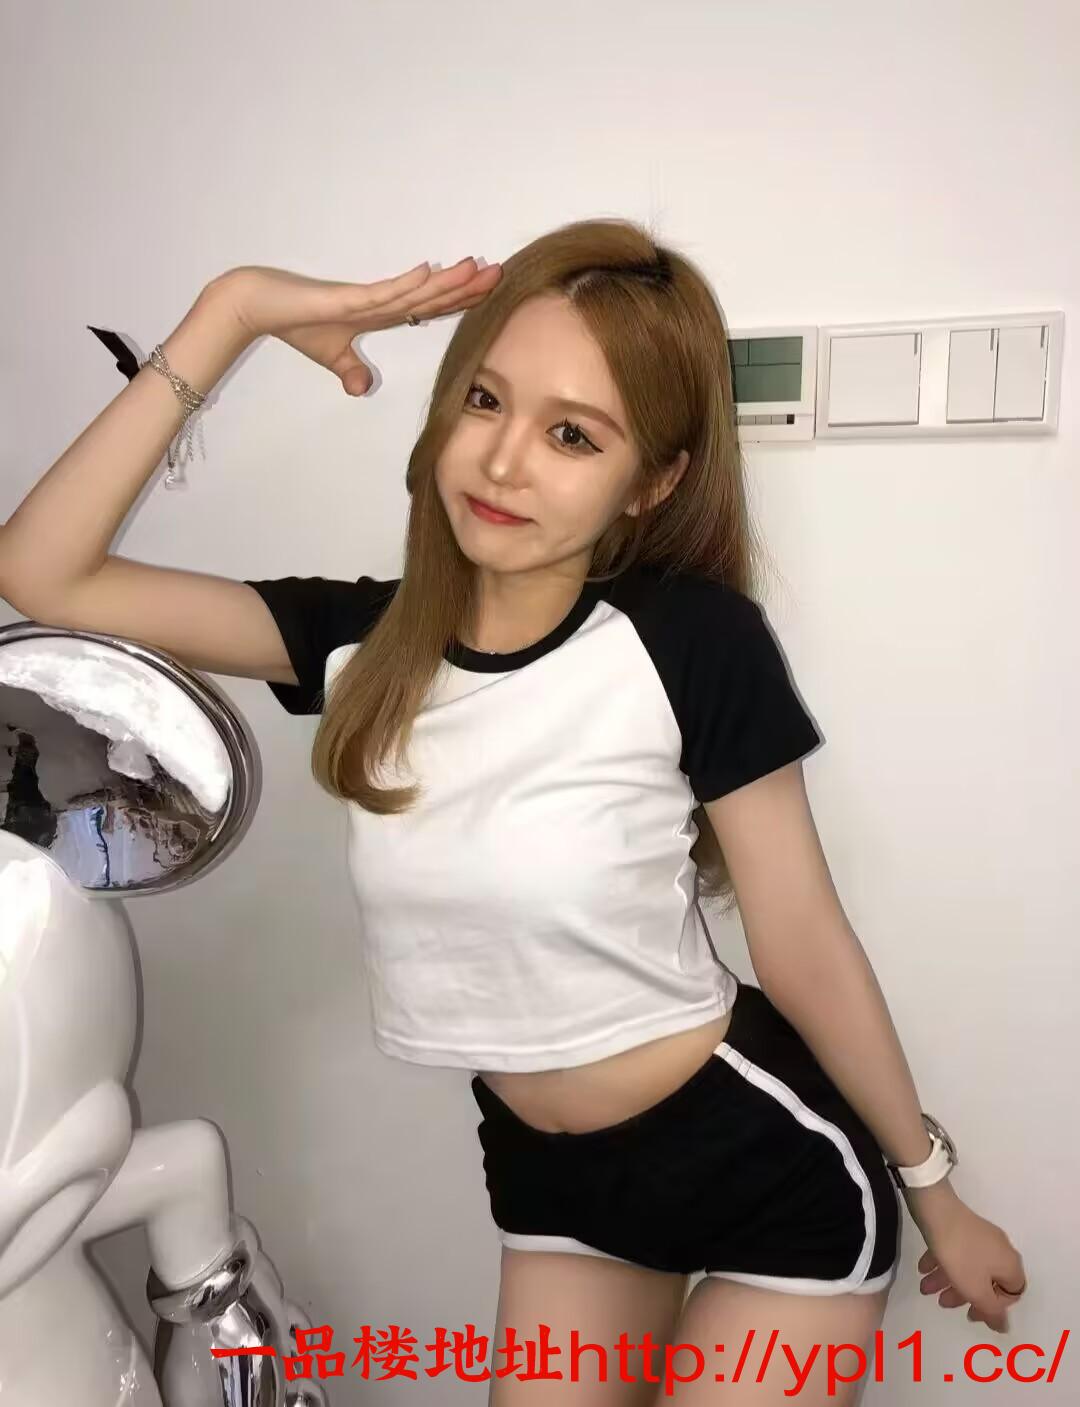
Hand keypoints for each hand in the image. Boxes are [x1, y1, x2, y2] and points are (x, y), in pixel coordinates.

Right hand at [207, 257, 501, 395]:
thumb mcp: (330, 356)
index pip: (428, 307)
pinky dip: (406, 285)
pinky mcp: (345, 299)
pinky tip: (429, 274)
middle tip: (501, 273)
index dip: (458, 301)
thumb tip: (361, 388)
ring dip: (446, 280)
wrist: (258, 305)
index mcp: (380, 314)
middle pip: (432, 294)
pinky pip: (382, 293)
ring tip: (477, 267)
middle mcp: (379, 302)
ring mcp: (364, 298)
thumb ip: (349, 370)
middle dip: (466, 286)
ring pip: (415, 290)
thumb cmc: (294, 322)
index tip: (488, 294)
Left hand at [907, 1189, 1026, 1333]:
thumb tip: (1004, 1328)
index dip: (993, 1308)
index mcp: (1010, 1265)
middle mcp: (1000, 1250)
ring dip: (947, 1280)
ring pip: (967, 1266)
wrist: (937, 1209)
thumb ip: (991, 1310)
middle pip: (986, 1281)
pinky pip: (957, 1251)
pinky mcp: (963, 1227)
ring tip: (924, 1287)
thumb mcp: (976, 1289)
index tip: (971, 1313)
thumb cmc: (960, 1255)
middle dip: (962, 1294)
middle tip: (941, 1302)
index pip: (1011, 1294)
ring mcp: (981, 1237)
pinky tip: (923, 1268)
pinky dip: (942, 1262)